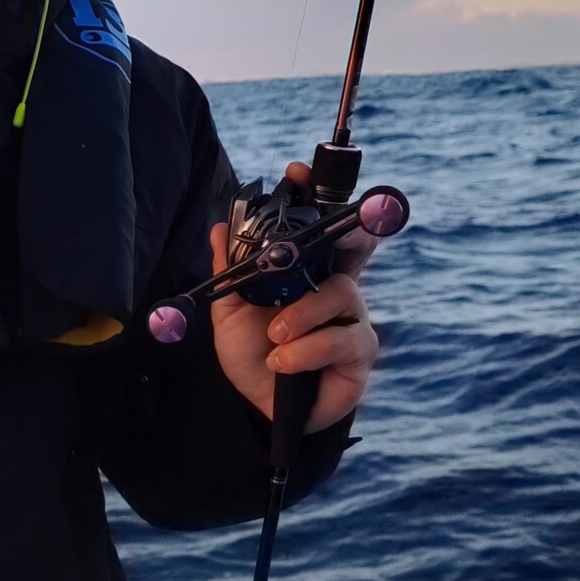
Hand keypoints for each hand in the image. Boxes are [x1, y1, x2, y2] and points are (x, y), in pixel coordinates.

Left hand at [209, 161, 379, 434]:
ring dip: (303, 313)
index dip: (315, 197)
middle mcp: (336, 288)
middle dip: (348, 231)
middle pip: (357, 247)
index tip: (296, 174)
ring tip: (275, 335)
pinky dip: (306, 349)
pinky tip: (282, 361)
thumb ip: (229, 271)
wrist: (258, 406)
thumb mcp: (230, 310)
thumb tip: (219, 227)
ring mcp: (352, 320)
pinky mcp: (359, 354)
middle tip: (328, 234)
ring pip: (343, 293)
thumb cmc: (252, 354)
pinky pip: (342, 339)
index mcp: (307, 272)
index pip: (320, 227)